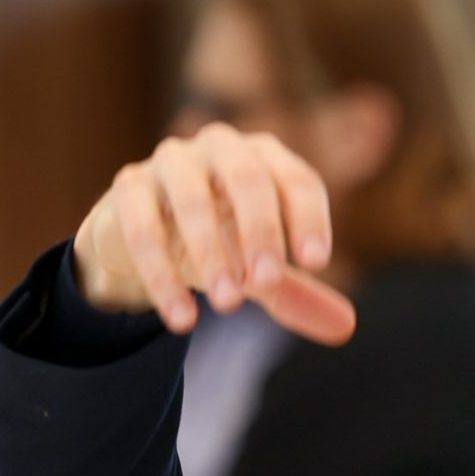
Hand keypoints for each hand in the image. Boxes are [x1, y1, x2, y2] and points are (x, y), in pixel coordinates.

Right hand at [71, 123, 354, 344]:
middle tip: (268, 283)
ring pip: (192, 200)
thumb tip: (346, 327)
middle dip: (261, 231)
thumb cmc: (220, 241)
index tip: (315, 263)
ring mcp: (171, 162)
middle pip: (248, 179)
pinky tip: (182, 319)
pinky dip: (163, 276)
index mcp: (264, 159)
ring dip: (212, 254)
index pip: (296, 179)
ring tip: (228, 304)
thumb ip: (298, 294)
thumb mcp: (260, 269)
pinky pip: (144, 228)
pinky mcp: (128, 187)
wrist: (145, 235)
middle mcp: (220, 148)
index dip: (308, 217)